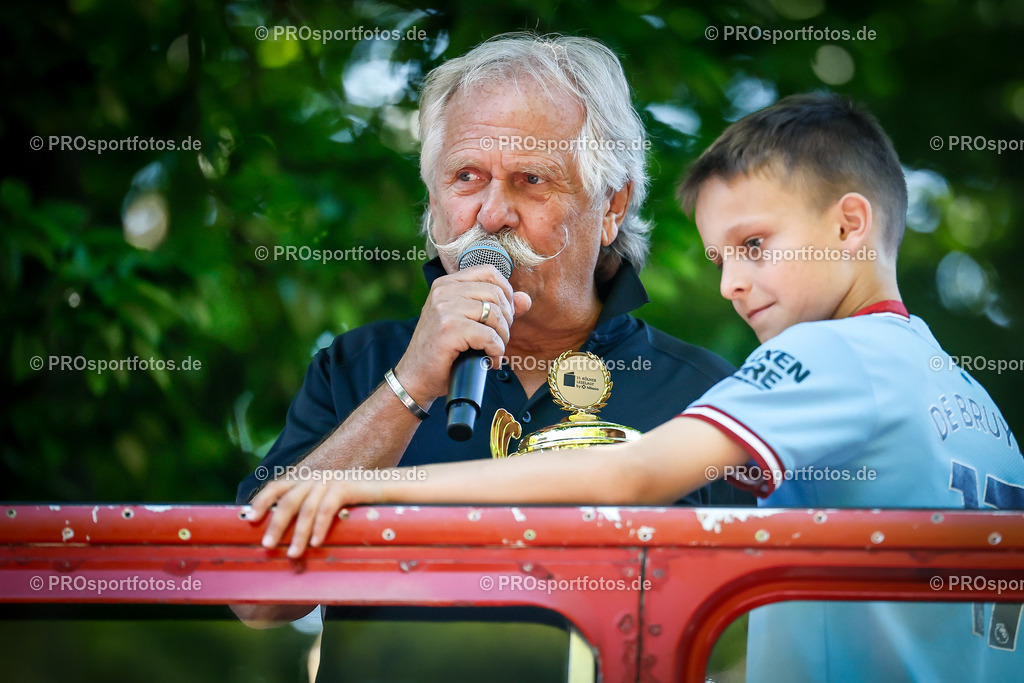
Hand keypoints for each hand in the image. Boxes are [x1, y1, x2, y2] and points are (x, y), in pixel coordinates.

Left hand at [244, 477, 376, 556]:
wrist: (391, 487)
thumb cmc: (359, 502)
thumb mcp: (330, 504)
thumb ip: (311, 512)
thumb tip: (291, 540)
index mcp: (309, 480)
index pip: (278, 486)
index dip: (261, 500)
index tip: (248, 518)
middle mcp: (316, 477)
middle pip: (288, 499)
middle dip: (276, 522)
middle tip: (267, 544)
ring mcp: (331, 480)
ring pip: (306, 507)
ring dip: (297, 533)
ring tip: (293, 554)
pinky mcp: (347, 486)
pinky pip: (327, 508)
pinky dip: (319, 527)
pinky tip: (315, 543)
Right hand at [395, 265, 531, 402]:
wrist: (415, 377)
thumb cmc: (443, 352)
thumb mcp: (468, 324)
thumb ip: (496, 308)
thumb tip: (526, 299)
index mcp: (446, 284)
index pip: (489, 272)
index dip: (506, 292)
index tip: (504, 316)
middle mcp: (443, 291)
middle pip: (496, 293)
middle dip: (507, 320)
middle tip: (500, 339)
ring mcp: (444, 308)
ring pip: (494, 314)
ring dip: (502, 337)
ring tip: (495, 351)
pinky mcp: (449, 329)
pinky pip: (489, 336)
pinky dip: (496, 351)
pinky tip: (490, 361)